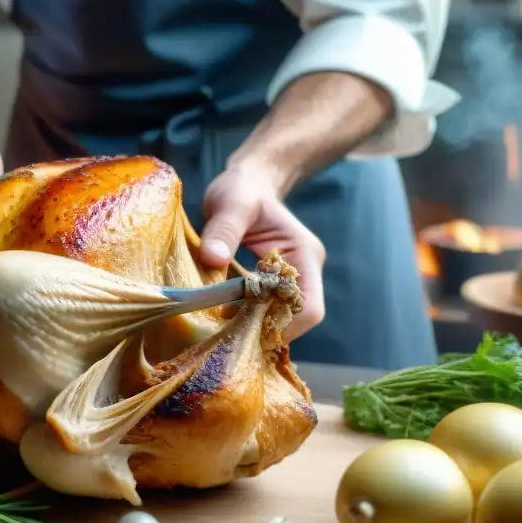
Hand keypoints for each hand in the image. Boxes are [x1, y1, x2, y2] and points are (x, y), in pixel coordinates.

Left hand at [199, 165, 325, 341]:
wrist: (245, 183)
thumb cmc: (242, 189)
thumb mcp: (231, 202)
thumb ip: (224, 229)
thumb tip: (212, 258)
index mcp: (303, 254)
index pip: (309, 307)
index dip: (281, 325)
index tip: (244, 330)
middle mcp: (304, 271)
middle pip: (296, 319)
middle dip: (264, 331)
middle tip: (227, 338)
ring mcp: (290, 279)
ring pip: (281, 319)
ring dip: (254, 328)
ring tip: (222, 333)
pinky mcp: (273, 285)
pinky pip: (266, 311)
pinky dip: (247, 319)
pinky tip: (222, 322)